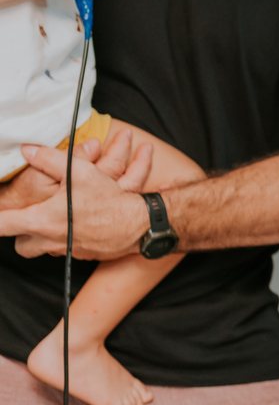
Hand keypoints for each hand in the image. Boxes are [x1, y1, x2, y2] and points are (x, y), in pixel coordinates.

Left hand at [0, 130, 152, 259]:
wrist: (140, 224)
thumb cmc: (109, 200)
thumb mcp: (79, 171)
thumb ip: (49, 159)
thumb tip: (28, 150)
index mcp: (43, 220)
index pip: (3, 225)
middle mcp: (52, 239)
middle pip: (21, 247)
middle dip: (20, 235)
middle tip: (25, 220)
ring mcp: (69, 250)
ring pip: (43, 250)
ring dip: (42, 238)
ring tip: (52, 221)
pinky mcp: (85, 254)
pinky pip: (67, 250)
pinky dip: (67, 239)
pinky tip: (78, 226)